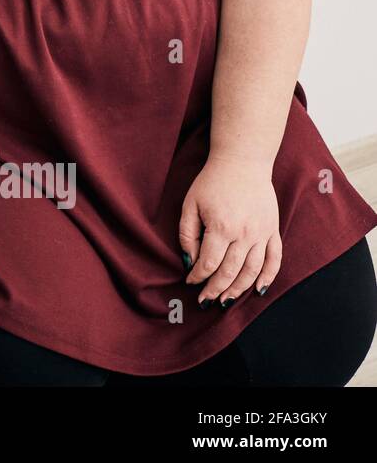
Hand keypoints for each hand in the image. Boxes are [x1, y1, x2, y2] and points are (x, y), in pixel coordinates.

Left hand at [179, 154, 281, 307]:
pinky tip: (259, 290)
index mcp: (221, 227)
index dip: (198, 276)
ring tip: (226, 300)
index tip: (190, 282)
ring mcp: (262, 233)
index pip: (209, 263)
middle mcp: (244, 234)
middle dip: (215, 289)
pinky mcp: (272, 230)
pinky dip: (268, 277)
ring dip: (239, 289)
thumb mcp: (190, 204)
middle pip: (230, 272)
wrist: (243, 162)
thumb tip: (189, 259)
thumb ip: (187, 233)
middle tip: (205, 300)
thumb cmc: (212, 182)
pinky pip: (274, 259)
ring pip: (252, 271)